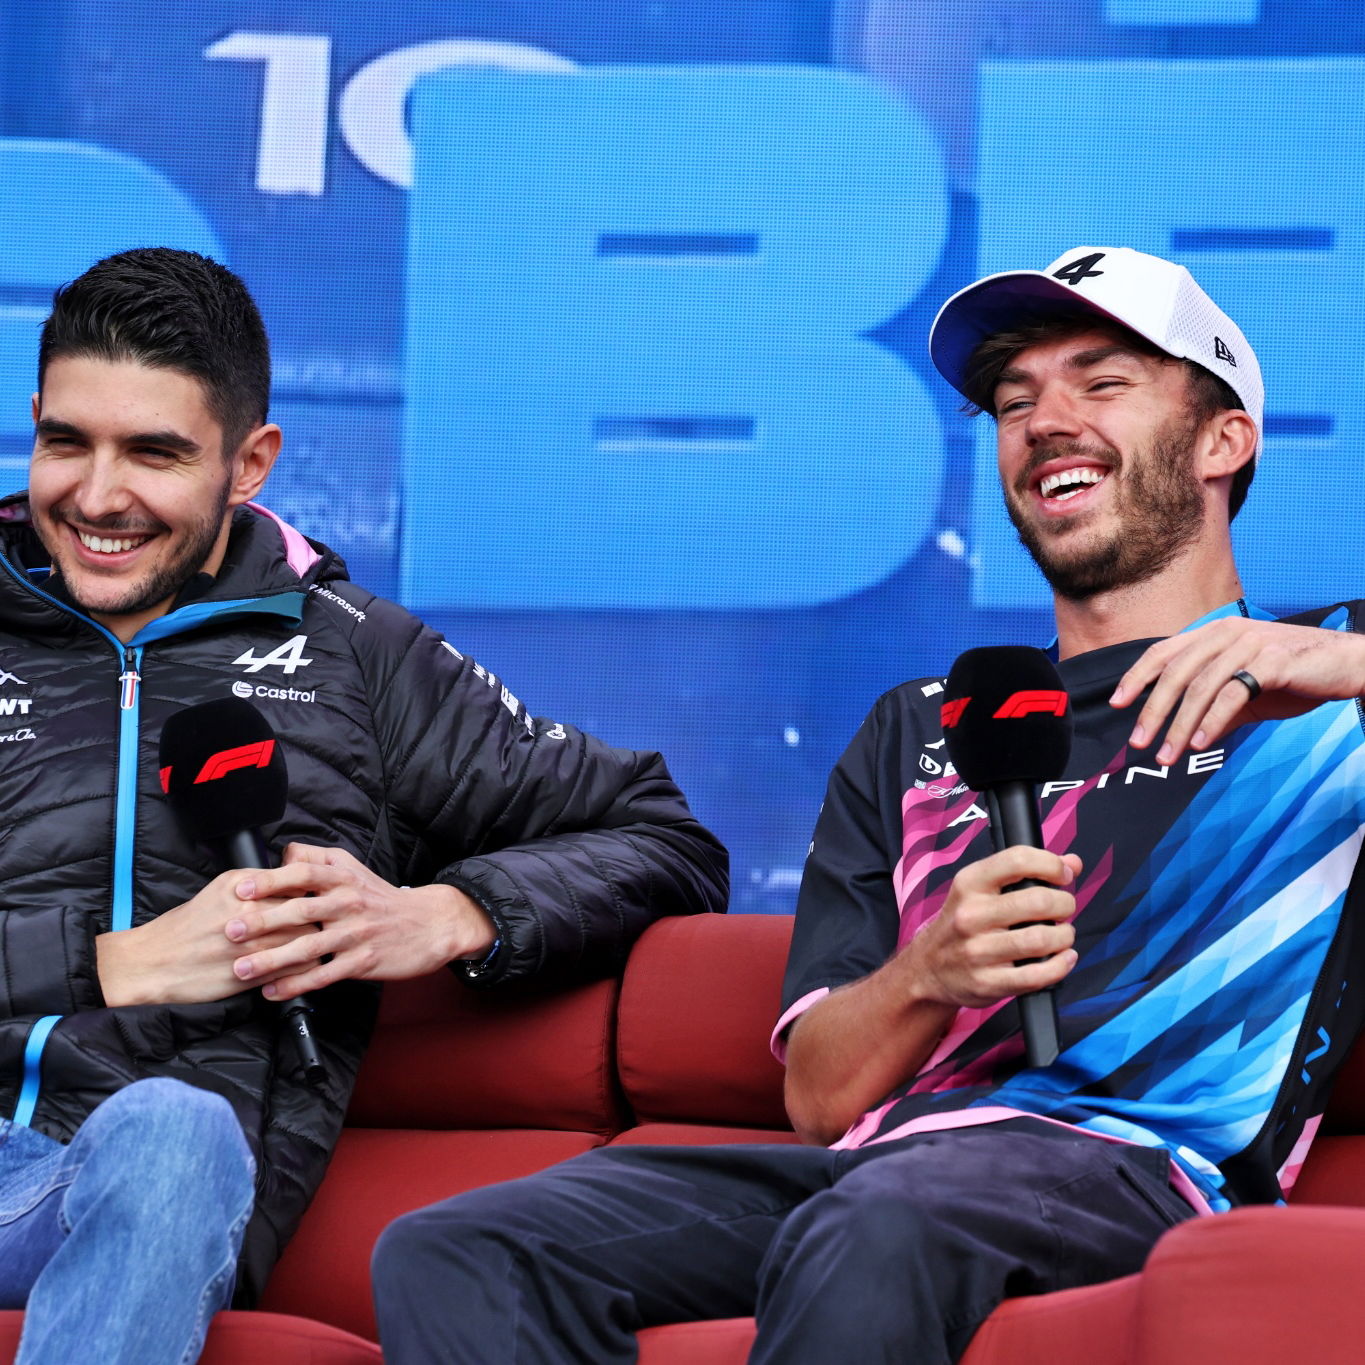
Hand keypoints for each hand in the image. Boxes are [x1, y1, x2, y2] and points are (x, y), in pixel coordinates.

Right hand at [97, 871, 314, 1006]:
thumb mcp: (219, 892)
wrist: (151, 963)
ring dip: (313, 945)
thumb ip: (256, 886)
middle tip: (322, 926)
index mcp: (241, 886)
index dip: (311, 894)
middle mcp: (248, 911)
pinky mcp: (251, 973)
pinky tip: (298, 967)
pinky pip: (293, 969)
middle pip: (306, 911)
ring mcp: (251, 943)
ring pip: (305, 940)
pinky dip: (301, 968)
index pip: (297, 882)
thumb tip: (293, 884)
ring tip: (313, 947)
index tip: (318, 900)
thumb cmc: (185, 928)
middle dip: (315, 919)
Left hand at [223, 843, 498, 1000]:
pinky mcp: (363, 962)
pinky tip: (273, 991)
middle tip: (231, 931)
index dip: (271, 880)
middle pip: (301, 911)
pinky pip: (324, 975)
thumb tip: (282, 853)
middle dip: (263, 922)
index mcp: (344, 878)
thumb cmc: (382, 898)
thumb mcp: (354, 868)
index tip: (241, 889)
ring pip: (308, 948)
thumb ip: (317, 858)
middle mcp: (349, 903)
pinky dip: (296, 985)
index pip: (303, 874)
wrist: (428, 924)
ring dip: (272, 960)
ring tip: (241, 969)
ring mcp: (357, 934)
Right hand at [904, 847, 1081, 1008]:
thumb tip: (1072, 862)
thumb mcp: (981, 890)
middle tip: (1064, 909)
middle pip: (1038, 901)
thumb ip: (1027, 873)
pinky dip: (1060, 966)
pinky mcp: (987, 982)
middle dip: (1065, 904)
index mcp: (969, 884)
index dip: (1051, 865)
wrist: (928, 968)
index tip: (1063, 875)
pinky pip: (1037, 975)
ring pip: (1041, 939)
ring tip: (1062, 935)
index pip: (1018, 860)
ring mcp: (977, 951)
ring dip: (1064, 936)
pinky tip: (1062, 958)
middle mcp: (970, 915)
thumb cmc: (963, 924)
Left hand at [1111, 617, 1364, 763]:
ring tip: (1169, 756)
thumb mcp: (1247, 692)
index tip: (1116, 703)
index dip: (1137, 677)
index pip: (1163, 653)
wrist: (1348, 665)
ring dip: (1180, 726)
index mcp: (1213, 633)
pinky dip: (1213, 721)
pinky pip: (1233, 694)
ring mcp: (1249, 643)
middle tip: (1139, 743)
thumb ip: (1215, 708)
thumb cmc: (1295, 675)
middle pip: (1175, 673)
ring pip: (1201, 687)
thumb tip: (1188, 735)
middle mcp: (1226, 632)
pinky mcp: (1273, 660)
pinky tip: (1201, 743)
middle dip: (1152, 711)